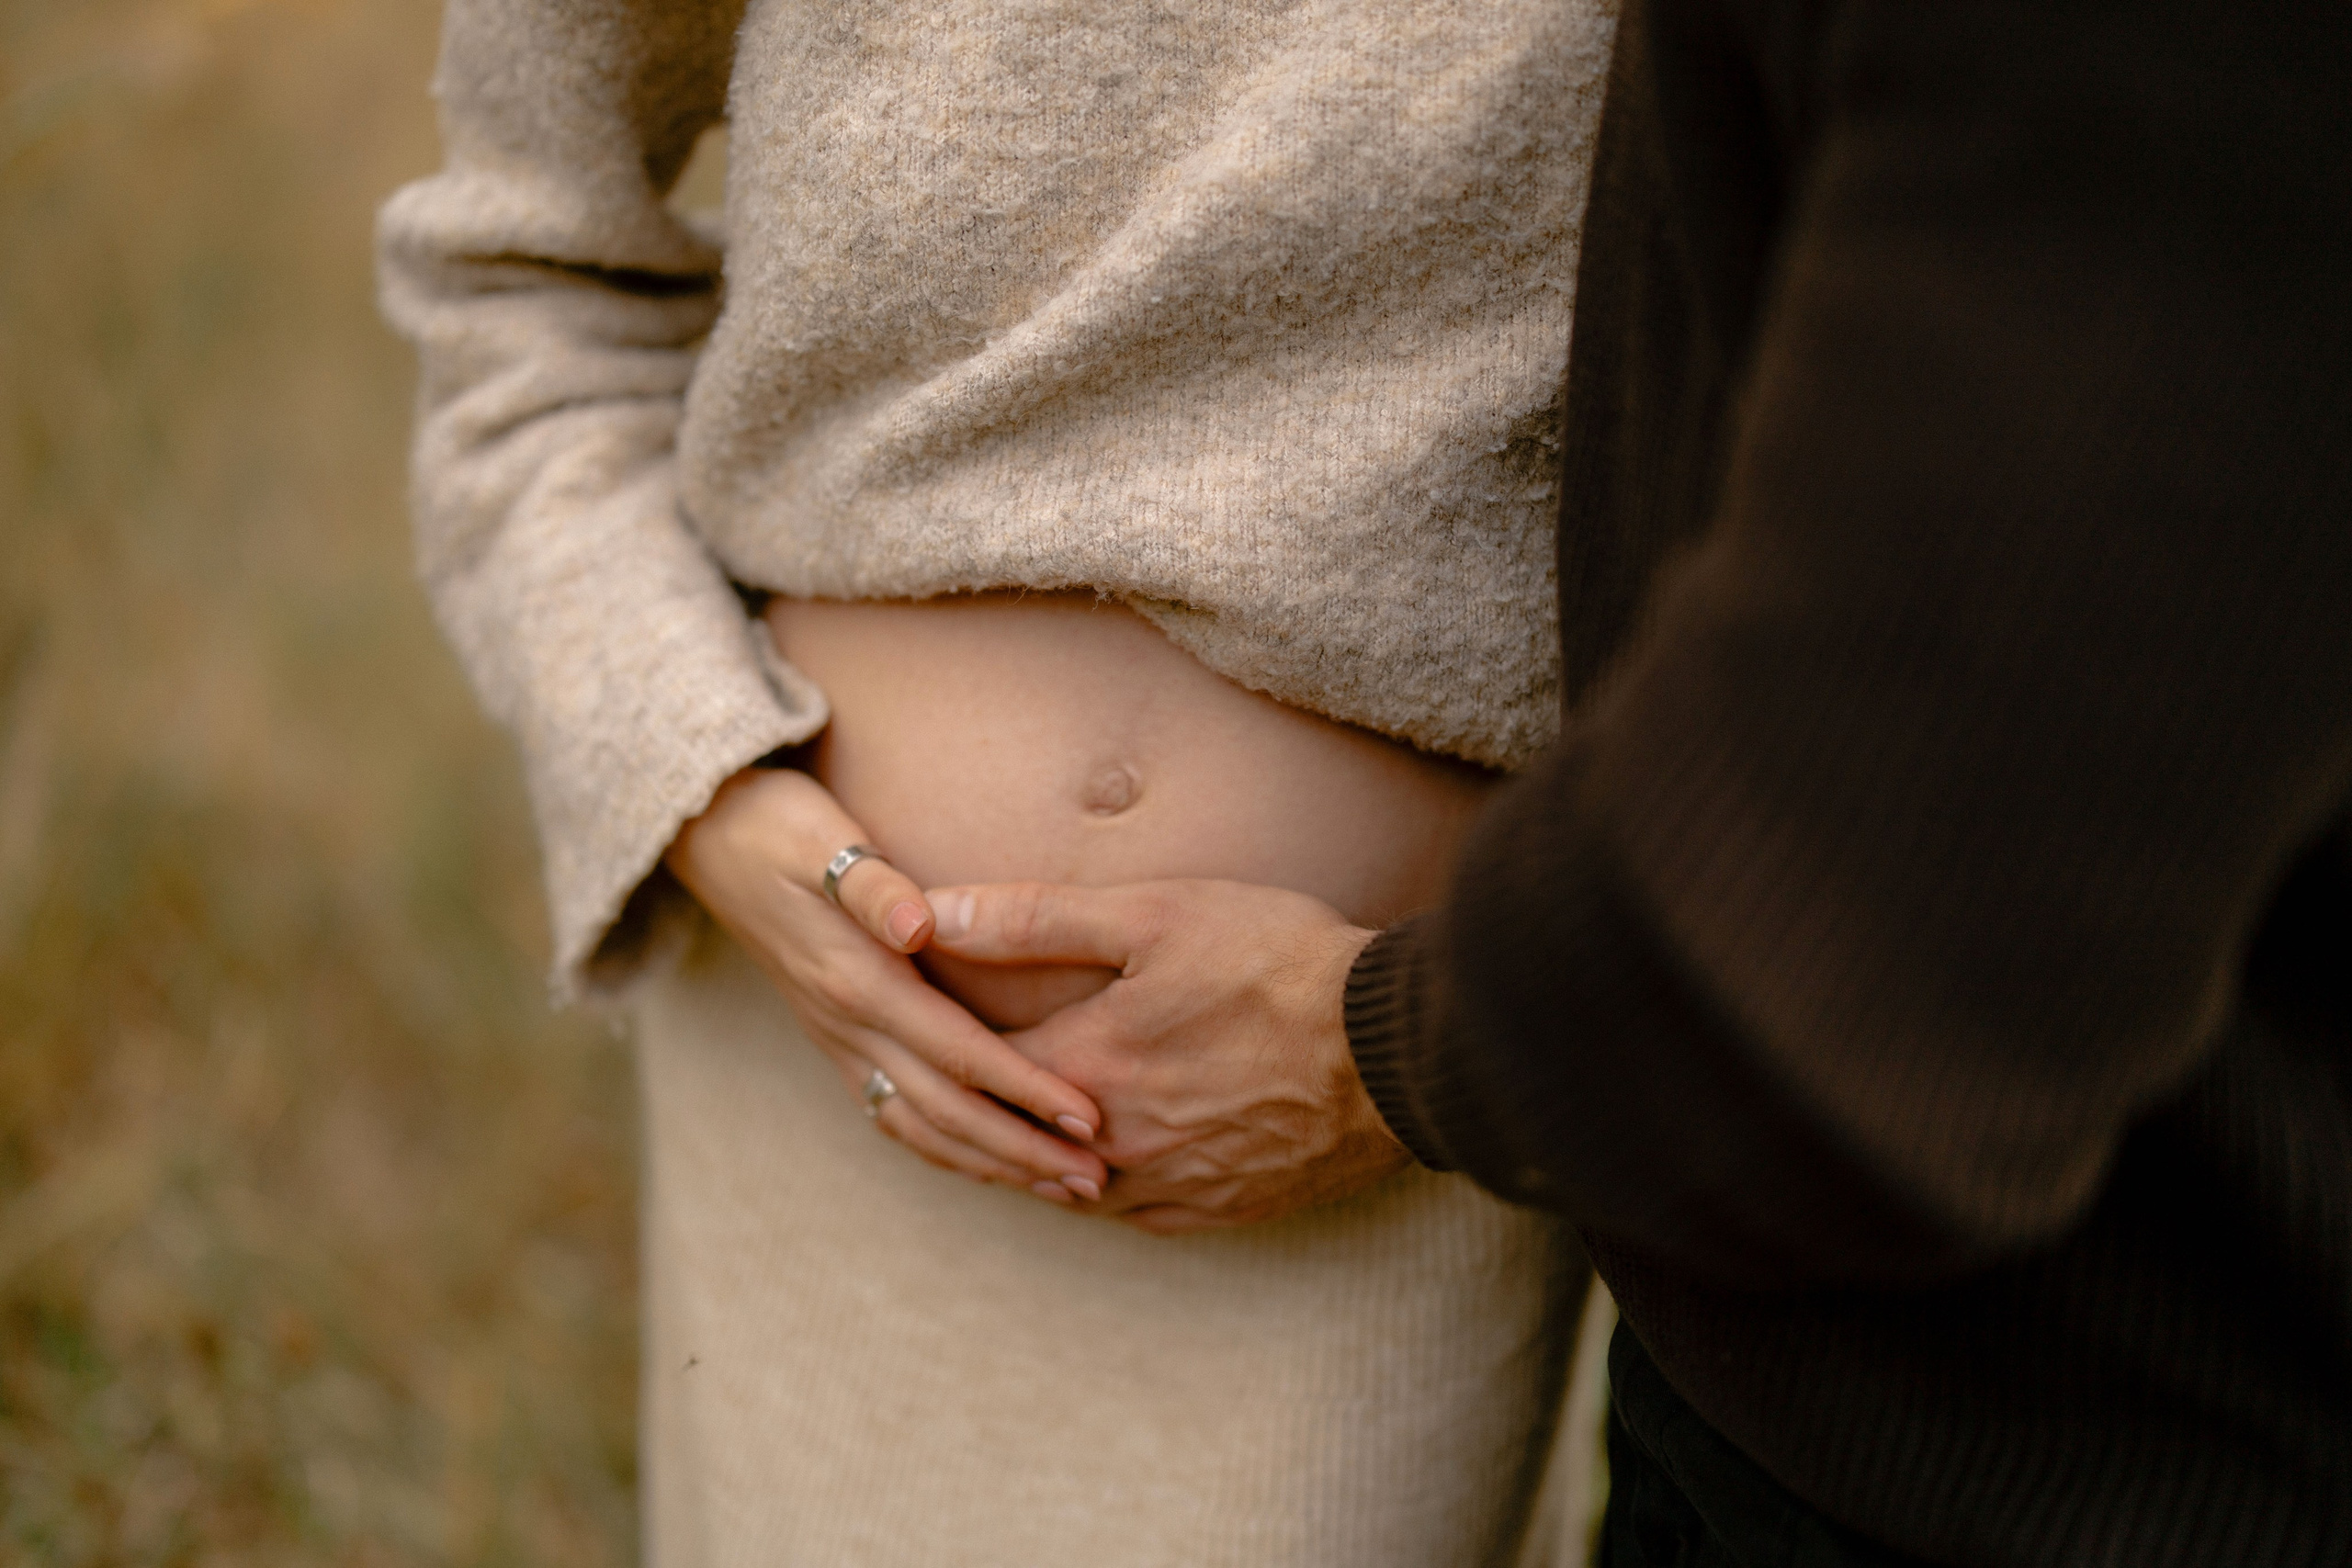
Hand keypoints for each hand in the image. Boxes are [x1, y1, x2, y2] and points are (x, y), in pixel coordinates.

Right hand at [665, 767, 1108, 1202]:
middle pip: (946, 1111)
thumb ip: (872, 886)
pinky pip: (895, 1116)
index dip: (1025, 1089)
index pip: (958, 1052)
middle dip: (1023, 1152)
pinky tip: (989, 1163)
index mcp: (858, 982)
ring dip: (991, 1164)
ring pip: (920, 1128)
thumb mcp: (823, 839)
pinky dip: (946, 1149)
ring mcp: (839, 1042)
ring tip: (1060, 1188)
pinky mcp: (836, 1043)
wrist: (710, 839)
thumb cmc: (780, 827)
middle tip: (1095, 1181)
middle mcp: (848, 1026)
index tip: (1085, 1118)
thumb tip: (920, 924)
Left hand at [925, 879, 1407, 1232]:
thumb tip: (931, 913)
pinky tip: (1091, 1168)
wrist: (1397, 1049)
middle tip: (919, 1091)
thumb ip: (1035, 919)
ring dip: (1023, 1160)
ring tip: (996, 1129)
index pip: (969, 1069)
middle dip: (960, 1115)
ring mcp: (1167, 1186)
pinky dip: (1094, 1189)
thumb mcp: (1155, 914)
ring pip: (1061, 1189)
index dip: (931, 1043)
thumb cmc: (1280, 964)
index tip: (907, 1022)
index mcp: (1085, 1067)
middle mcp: (1111, 1144)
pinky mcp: (1217, 1210)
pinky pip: (1129, 1214)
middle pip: (1002, 1143)